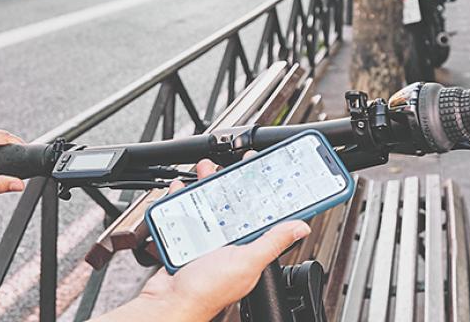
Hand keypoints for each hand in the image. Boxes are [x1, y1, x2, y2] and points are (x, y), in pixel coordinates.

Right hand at [96, 158, 310, 321]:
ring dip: (204, 187)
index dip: (264, 192)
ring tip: (203, 172)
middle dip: (231, 183)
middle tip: (229, 166)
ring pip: (208, 207)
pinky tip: (179, 191)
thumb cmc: (206, 290)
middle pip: (233, 205)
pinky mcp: (185, 242)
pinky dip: (181, 201)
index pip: (262, 215)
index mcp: (248, 249)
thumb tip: (301, 227)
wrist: (168, 303)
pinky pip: (185, 216)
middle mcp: (228, 245)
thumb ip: (272, 241)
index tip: (263, 171)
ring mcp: (205, 243)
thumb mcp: (246, 261)